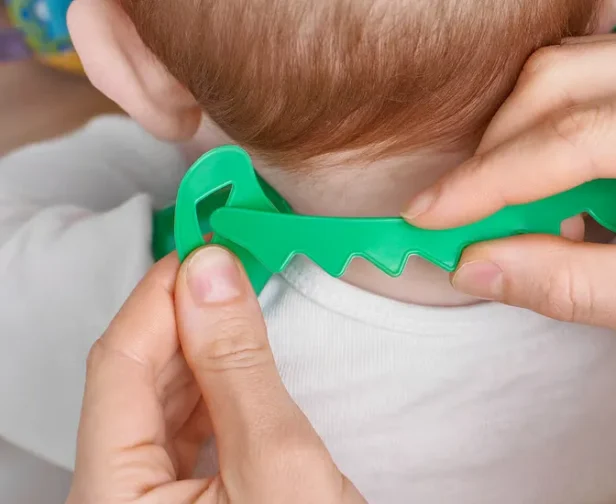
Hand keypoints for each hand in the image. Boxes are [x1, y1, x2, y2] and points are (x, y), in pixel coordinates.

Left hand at [66, 248, 364, 502]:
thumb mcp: (277, 460)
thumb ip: (237, 365)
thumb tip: (212, 275)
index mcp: (110, 499)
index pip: (116, 365)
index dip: (158, 296)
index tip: (203, 245)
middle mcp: (113, 501)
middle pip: (131, 382)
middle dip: (179, 315)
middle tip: (227, 264)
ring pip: (157, 402)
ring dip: (197, 347)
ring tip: (236, 302)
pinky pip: (183, 430)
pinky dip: (212, 385)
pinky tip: (235, 358)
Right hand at [404, 26, 615, 372]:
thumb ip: (574, 285)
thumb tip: (477, 265)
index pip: (579, 136)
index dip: (488, 182)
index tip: (430, 219)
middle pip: (561, 84)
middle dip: (497, 159)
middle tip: (463, 223)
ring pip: (569, 75)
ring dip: (524, 148)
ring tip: (529, 221)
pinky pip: (596, 85)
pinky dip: (558, 142)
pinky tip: (568, 198)